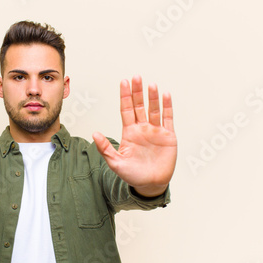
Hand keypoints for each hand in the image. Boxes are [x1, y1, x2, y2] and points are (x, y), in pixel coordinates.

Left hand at [92, 75, 176, 196]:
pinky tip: (165, 95)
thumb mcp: (116, 163)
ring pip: (154, 110)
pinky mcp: (168, 136)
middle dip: (137, 92)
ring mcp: (156, 131)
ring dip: (152, 97)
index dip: (125, 96)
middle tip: (136, 77)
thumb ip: (105, 148)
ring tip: (151, 85)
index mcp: (129, 132)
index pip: (126, 110)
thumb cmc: (133, 175)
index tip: (123, 82)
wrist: (150, 185)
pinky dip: (167, 107)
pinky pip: (168, 119)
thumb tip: (94, 134)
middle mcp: (142, 129)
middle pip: (139, 106)